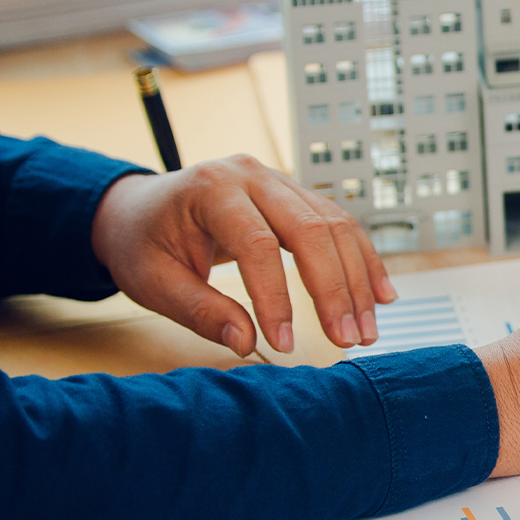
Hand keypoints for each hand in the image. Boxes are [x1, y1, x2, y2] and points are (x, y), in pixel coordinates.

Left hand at [91, 155, 395, 355]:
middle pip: (311, 229)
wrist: (140, 210)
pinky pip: (340, 225)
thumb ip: (200, 312)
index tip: (282, 343)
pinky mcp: (296, 196)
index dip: (276, 297)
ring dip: (358, 280)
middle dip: (335, 290)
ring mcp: (279, 181)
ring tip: (366, 328)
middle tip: (349, 338)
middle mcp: (252, 176)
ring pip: (336, 226)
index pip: (257, 244)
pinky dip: (362, 261)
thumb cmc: (144, 243)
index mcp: (211, 189)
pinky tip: (379, 294)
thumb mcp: (154, 282)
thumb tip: (246, 343)